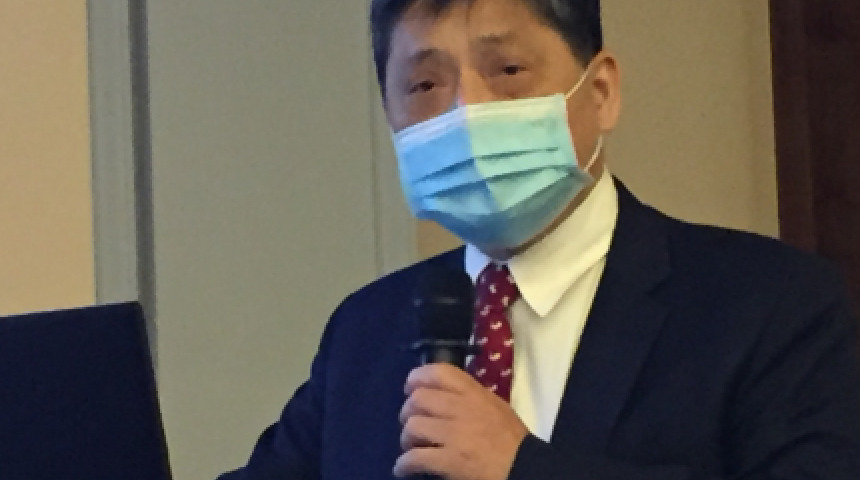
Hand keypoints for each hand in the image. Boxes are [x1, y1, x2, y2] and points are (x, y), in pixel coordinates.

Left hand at [393, 364, 528, 479]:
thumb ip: (469, 397)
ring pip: (413, 427)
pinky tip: (404, 468)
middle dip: (407, 412)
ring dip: (406, 439)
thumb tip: (443, 395)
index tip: (410, 387)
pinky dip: (403, 464)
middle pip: (418, 400)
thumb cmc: (511, 439)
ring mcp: (454, 435)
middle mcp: (460, 409)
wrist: (524, 468)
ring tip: (411, 447)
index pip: (439, 372)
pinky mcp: (449, 461)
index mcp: (474, 393)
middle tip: (411, 424)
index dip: (417, 377)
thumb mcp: (495, 406)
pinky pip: (414, 458)